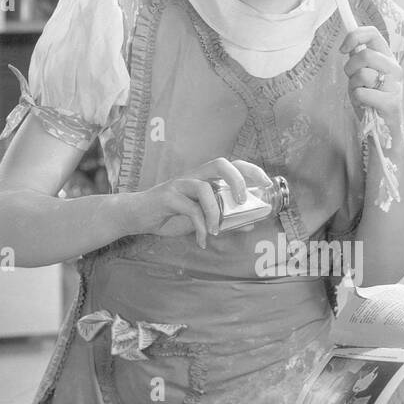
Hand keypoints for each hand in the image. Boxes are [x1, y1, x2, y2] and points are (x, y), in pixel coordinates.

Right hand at [123, 158, 271, 248]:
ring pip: (204, 188)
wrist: (137, 216)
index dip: (251, 170)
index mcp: (204, 178)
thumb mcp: (201, 218)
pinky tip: (201, 240)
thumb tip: (250, 223)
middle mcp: (194, 176)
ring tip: (215, 231)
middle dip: (237, 180)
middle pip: (220, 163)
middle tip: (243, 201)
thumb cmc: (170, 215)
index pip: (232, 164)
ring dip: (215, 213)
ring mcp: (180, 184)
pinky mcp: (167, 196)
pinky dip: (199, 227)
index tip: (266, 183)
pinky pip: (189, 210)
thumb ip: (224, 219)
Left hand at [340, 26, 403, 137]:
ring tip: (361, 94)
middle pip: (365, 54)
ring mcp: (394, 85)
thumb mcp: (361, 76)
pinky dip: (357, 100)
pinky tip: (364, 105)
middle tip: (352, 79)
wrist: (382, 128)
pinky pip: (362, 93)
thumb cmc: (370, 100)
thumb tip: (347, 43)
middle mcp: (394, 68)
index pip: (373, 34)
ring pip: (363, 75)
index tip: (343, 49)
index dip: (355, 37)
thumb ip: (357, 60)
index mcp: (387, 58)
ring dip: (354, 86)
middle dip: (350, 67)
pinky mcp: (391, 102)